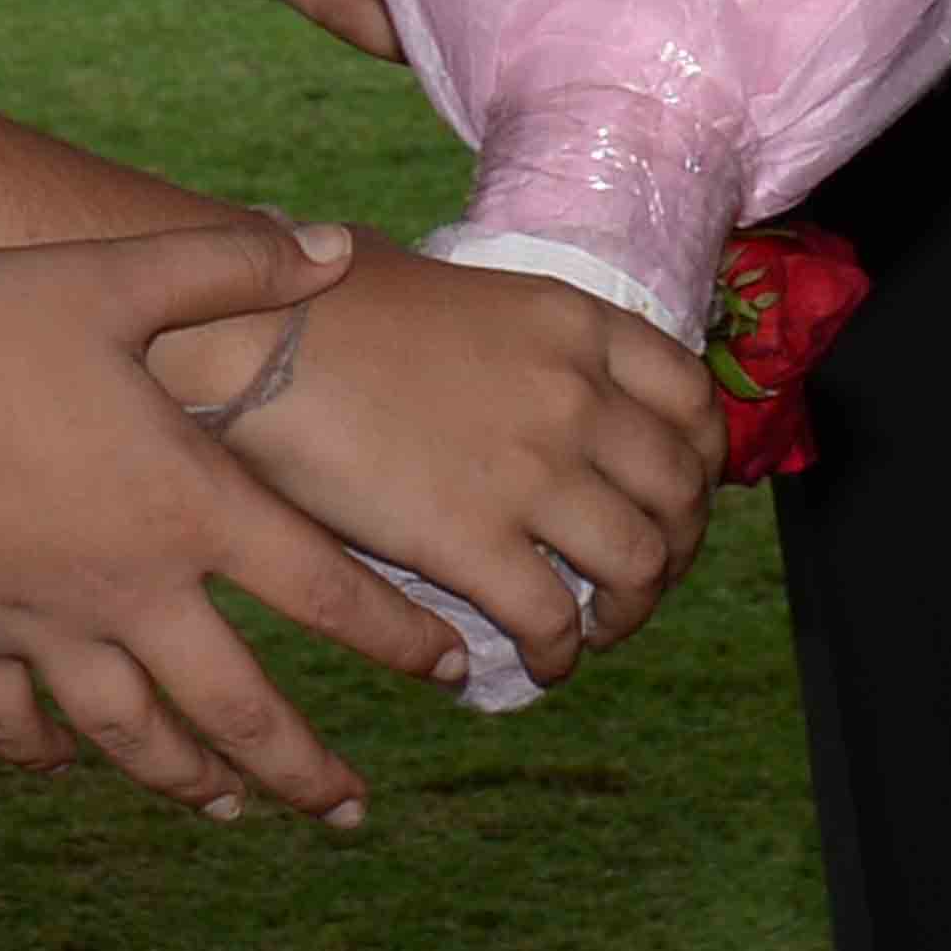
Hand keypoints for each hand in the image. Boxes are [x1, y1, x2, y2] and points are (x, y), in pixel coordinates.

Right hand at [0, 216, 449, 822]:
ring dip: (188, 780)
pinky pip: (10, 720)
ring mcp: (41, 625)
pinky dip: (40, 752)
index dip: (399, 637)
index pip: (326, 591)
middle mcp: (128, 588)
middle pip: (239, 709)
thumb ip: (238, 265)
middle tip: (352, 812)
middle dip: (305, 770)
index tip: (451, 673)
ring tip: (228, 811)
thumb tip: (339, 244)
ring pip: (131, 737)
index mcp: (188, 504)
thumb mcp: (124, 275)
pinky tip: (65, 767)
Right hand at [197, 244, 720, 684]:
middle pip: (680, 492)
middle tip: (642, 575)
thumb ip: (513, 336)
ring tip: (596, 627)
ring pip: (639, 565)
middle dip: (677, 546)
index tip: (681, 494)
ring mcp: (532, 470)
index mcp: (574, 324)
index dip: (700, 461)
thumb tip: (508, 364)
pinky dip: (560, 651)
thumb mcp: (455, 289)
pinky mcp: (474, 541)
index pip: (692, 399)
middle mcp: (576, 395)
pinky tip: (539, 661)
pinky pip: (554, 618)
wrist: (249, 335)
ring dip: (629, 609)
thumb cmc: (323, 298)